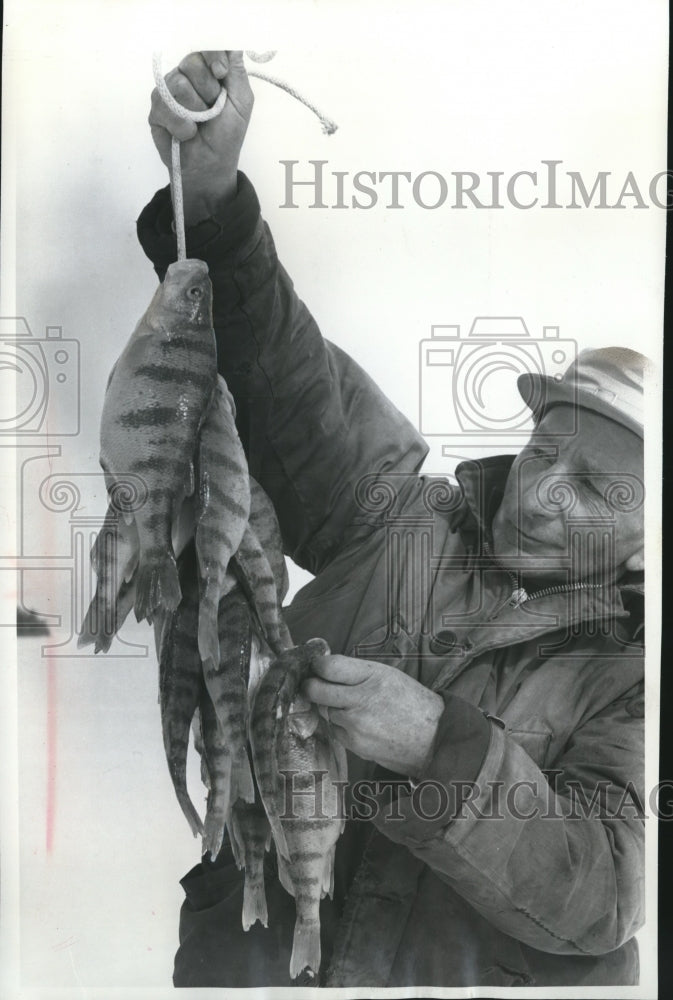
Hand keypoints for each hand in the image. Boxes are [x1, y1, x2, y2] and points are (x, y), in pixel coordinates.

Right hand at [148, 51, 253, 222]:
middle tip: (212, 110)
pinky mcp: (156, 112)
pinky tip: (187, 135)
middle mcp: (185, 78)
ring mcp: (168, 94)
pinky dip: (181, 125)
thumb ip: (236, 72)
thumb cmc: (227, 136)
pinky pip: (164, 106)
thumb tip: (232, 43)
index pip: (204, 48)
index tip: (221, 74)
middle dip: (207, 89)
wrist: (211, 166)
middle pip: (190, 63)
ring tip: (200, 124)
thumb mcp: (241, 102)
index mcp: (206, 72)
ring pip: (178, 84)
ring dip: (196, 110)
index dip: (212, 56)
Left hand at [301, 654, 443, 777]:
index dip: (318, 665)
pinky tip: (359, 724)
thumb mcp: (389, 675)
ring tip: (352, 707)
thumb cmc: (412, 703)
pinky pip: (335, 731)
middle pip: (316, 690)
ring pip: (326, 711)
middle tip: (312, 685)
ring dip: (331, 708)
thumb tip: (324, 668)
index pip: (329, 667)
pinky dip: (341, 726)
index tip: (317, 666)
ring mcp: (356, 725)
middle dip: (310, 686)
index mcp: (373, 676)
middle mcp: (361, 700)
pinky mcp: (355, 745)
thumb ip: (356, 672)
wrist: (433, 739)